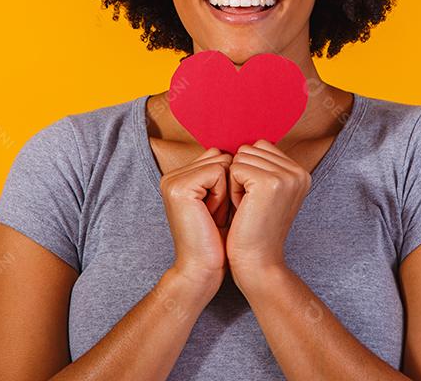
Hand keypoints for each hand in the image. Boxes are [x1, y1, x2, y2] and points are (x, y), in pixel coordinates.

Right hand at [159, 147, 233, 290]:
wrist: (202, 270)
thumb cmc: (218, 240)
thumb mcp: (221, 200)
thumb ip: (223, 174)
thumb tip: (248, 149)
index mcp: (179, 177)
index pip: (218, 156)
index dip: (230, 182)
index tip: (220, 210)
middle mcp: (172, 176)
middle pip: (221, 156)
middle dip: (229, 185)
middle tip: (217, 214)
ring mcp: (172, 180)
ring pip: (222, 163)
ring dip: (227, 190)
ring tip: (214, 215)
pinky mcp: (180, 187)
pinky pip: (218, 172)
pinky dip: (223, 194)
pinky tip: (212, 215)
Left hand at [225, 139, 310, 284]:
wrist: (257, 264)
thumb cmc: (253, 230)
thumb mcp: (266, 194)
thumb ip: (264, 167)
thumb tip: (244, 144)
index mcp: (300, 173)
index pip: (261, 146)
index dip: (248, 171)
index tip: (255, 200)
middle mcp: (298, 172)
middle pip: (250, 149)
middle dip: (241, 175)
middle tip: (250, 205)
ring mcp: (286, 177)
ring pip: (241, 157)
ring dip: (235, 182)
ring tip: (247, 207)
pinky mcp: (269, 183)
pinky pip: (234, 168)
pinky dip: (231, 189)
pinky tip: (242, 209)